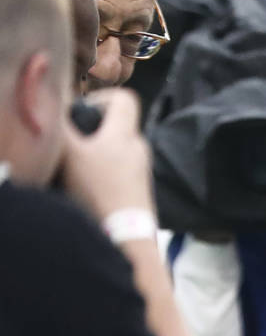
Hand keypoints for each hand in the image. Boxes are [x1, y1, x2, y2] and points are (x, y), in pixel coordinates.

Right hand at [58, 89, 153, 221]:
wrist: (126, 238)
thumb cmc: (99, 191)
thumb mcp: (70, 153)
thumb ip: (61, 126)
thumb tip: (54, 105)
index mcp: (127, 134)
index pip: (125, 99)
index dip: (101, 97)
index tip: (81, 110)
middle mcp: (139, 150)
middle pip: (116, 127)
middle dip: (90, 131)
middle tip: (68, 143)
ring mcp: (141, 173)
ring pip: (114, 153)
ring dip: (92, 156)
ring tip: (71, 170)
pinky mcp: (138, 194)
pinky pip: (117, 175)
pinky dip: (100, 176)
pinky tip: (83, 190)